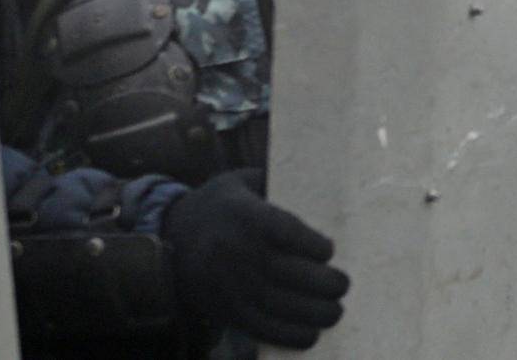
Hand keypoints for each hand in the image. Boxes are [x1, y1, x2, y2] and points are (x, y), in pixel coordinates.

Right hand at [162, 168, 349, 349]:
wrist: (173, 236)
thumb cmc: (222, 205)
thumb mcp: (242, 181)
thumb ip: (276, 182)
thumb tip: (318, 181)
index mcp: (243, 214)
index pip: (281, 229)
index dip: (309, 243)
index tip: (330, 250)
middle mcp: (235, 251)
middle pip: (284, 271)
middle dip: (321, 283)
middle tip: (343, 285)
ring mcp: (229, 284)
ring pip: (275, 304)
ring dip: (311, 313)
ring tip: (336, 312)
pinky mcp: (225, 310)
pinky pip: (259, 327)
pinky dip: (288, 335)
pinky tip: (312, 334)